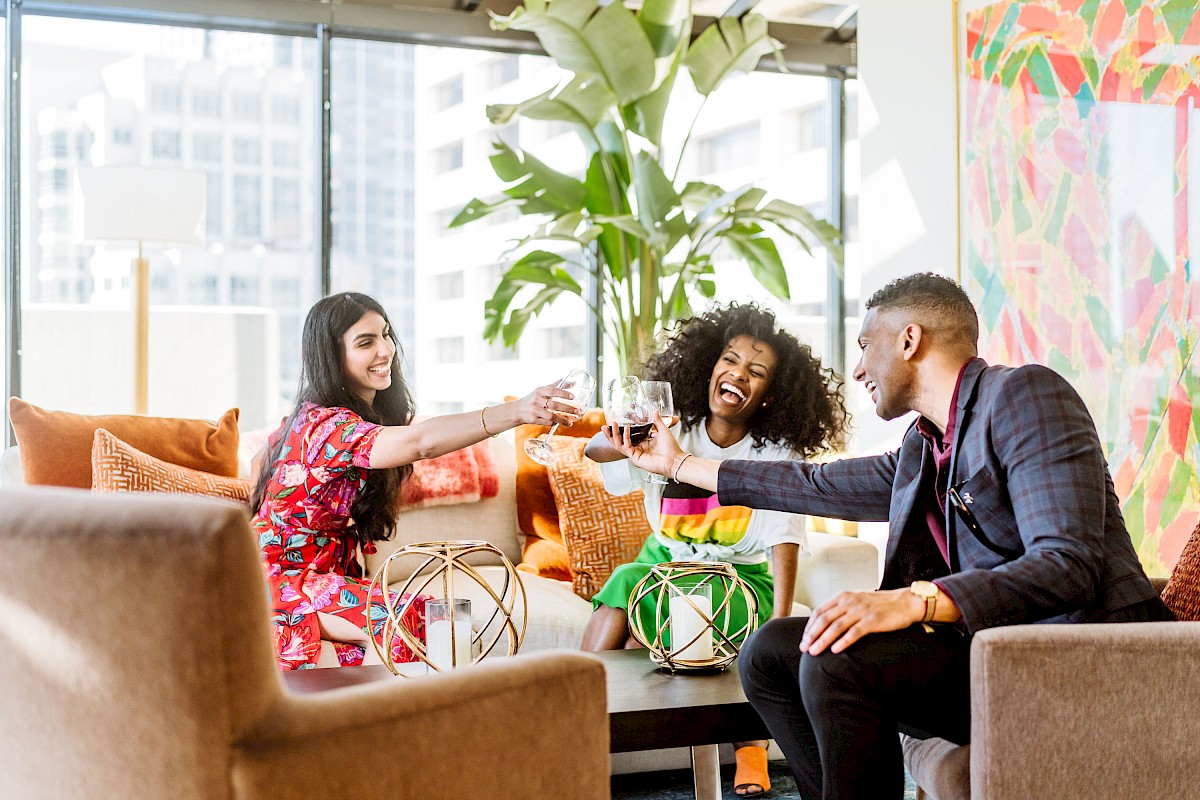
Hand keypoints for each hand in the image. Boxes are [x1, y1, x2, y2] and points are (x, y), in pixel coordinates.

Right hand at [513, 384, 576, 425]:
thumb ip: (556, 385)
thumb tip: (572, 382)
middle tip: (577, 411)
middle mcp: (537, 400)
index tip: (573, 397)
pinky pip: (547, 422)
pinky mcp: (534, 420)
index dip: (563, 393)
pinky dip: (555, 423)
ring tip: (571, 421)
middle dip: (567, 409)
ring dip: (563, 419)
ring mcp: (535, 411)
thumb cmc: (533, 398)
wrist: (518, 410)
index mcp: (539, 391)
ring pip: (551, 416)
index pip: (553, 391)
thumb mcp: (542, 390)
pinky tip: (562, 423)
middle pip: (554, 405)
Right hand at [602, 411, 683, 477]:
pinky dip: (625, 437)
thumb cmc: (671, 448)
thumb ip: (657, 421)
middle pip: (620, 441)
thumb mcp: (663, 430)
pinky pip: (627, 446)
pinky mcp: (635, 458)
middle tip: (605, 425)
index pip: (627, 436)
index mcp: (643, 442)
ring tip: (611, 425)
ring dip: (614, 435)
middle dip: (612, 433)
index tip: (615, 422)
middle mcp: (637, 448)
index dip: (620, 430)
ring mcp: (635, 453)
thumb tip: (654, 410)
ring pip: (619, 444)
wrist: (675, 459)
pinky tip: (626, 429)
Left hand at [799, 589, 923, 654]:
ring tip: (814, 652)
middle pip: (824, 620)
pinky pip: (854, 632)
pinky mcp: (872, 621)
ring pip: (836, 627)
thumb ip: (841, 610)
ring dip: (822, 640)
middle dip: (811, 635)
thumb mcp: (856, 602)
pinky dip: (843, 642)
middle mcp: (849, 602)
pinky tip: (835, 650)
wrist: (905, 602)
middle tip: (804, 648)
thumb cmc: (880, 605)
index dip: (809, 626)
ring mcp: (860, 611)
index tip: (804, 639)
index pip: (819, 612)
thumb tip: (825, 624)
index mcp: (843, 597)